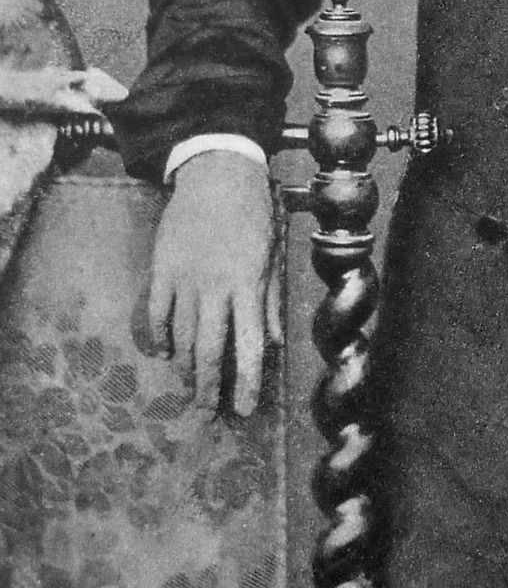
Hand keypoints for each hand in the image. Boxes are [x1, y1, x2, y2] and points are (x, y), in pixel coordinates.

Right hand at [147, 150, 280, 415]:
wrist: (218, 173)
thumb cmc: (253, 213)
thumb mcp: (272, 254)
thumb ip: (269, 300)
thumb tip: (271, 342)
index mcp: (248, 285)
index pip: (249, 347)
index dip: (246, 383)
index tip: (244, 410)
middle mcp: (215, 288)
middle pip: (208, 350)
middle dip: (207, 388)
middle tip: (207, 414)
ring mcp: (185, 280)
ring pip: (180, 336)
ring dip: (184, 367)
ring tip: (189, 388)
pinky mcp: (162, 269)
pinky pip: (156, 313)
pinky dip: (158, 337)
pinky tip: (163, 353)